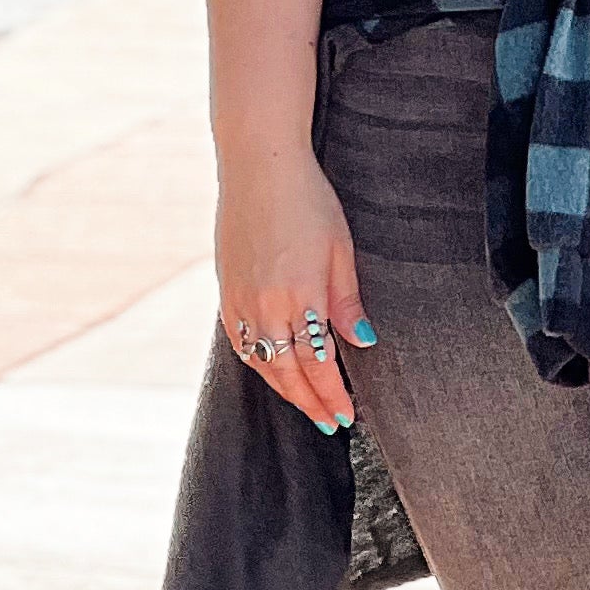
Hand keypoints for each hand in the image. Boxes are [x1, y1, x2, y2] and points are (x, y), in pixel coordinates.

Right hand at [215, 146, 368, 432]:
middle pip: (288, 372)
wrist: (259, 166)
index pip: (318, 364)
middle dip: (311, 402)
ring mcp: (240, 299)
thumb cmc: (309, 201)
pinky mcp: (226, 290)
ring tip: (306, 405)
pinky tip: (272, 371)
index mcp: (300, 295)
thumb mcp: (341, 249)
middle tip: (331, 423)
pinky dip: (258, 364)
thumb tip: (363, 342)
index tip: (346, 415)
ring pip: (261, 362)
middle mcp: (265, 305)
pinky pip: (239, 342)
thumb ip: (347, 302)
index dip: (332, 393)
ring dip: (284, 389)